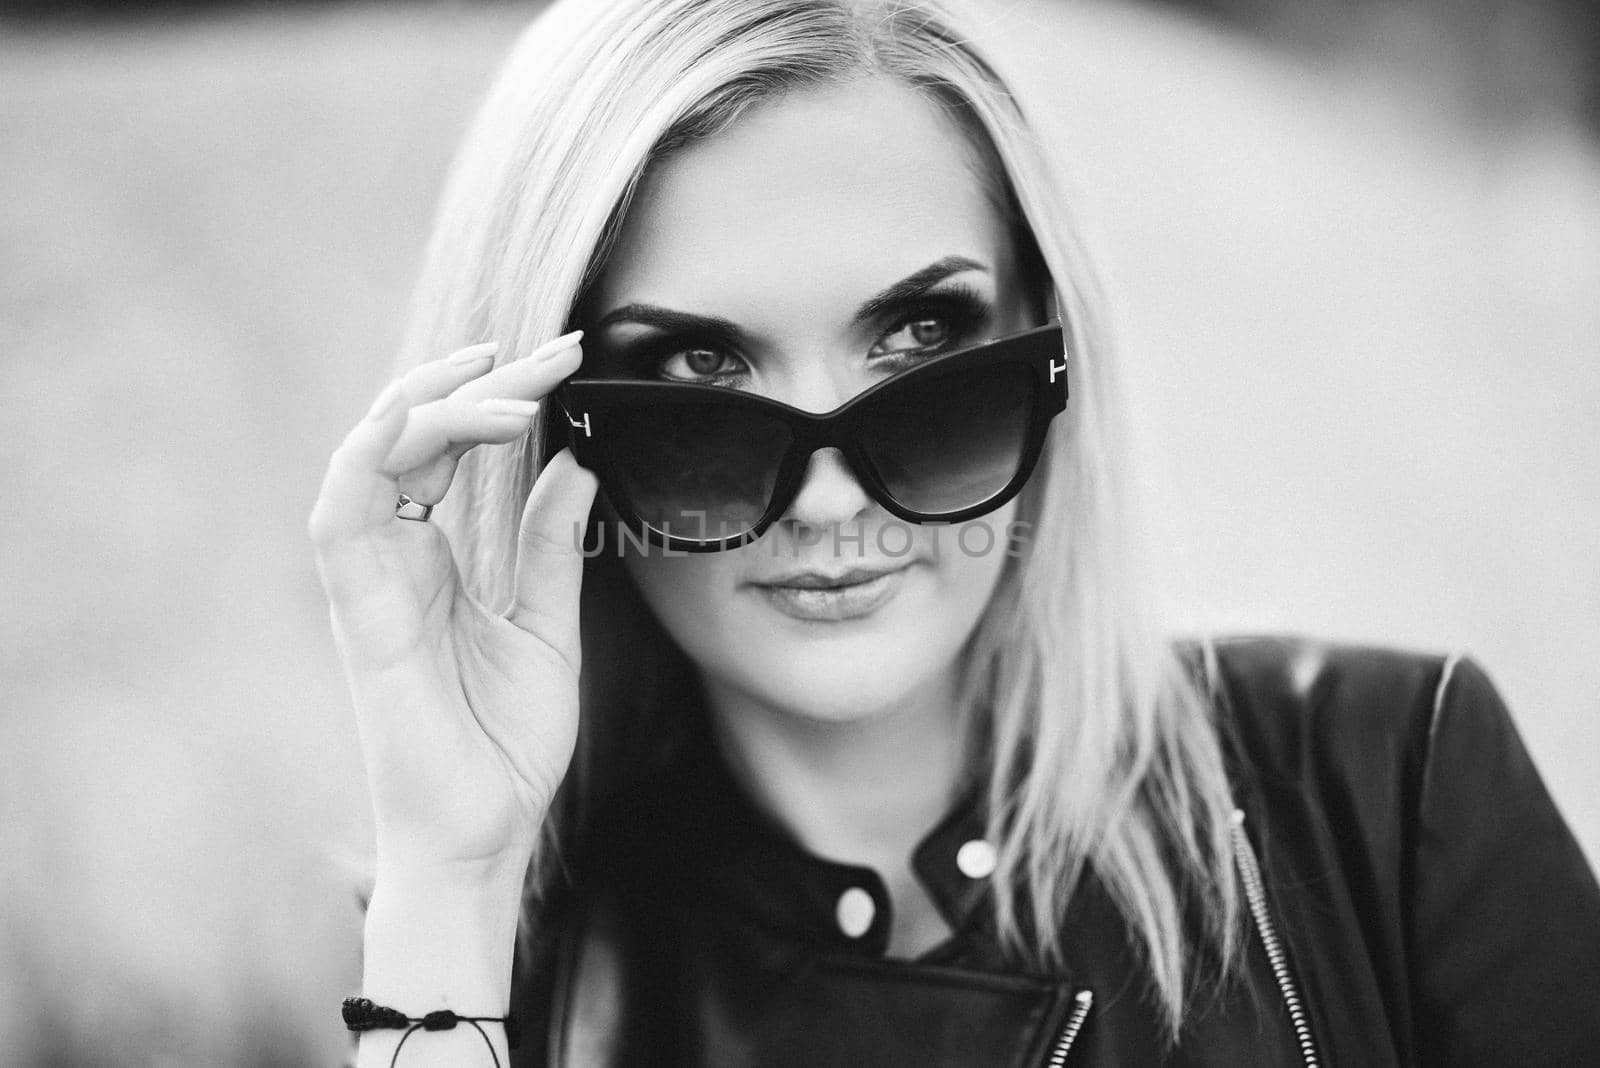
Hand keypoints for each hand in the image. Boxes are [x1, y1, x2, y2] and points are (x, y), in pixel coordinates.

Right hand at [309, 332, 596, 882]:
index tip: (568, 364)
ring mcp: (371, 583)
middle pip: (415, 439)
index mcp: (435, 561)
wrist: (484, 836)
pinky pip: (340, 516)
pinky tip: (416, 417)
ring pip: (370, 458)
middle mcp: (394, 560)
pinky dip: (368, 458)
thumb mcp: (547, 627)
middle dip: (478, 384)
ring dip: (430, 406)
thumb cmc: (505, 745)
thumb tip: (574, 464)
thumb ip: (549, 546)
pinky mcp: (359, 613)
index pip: (453, 452)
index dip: (501, 399)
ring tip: (500, 378)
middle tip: (555, 353)